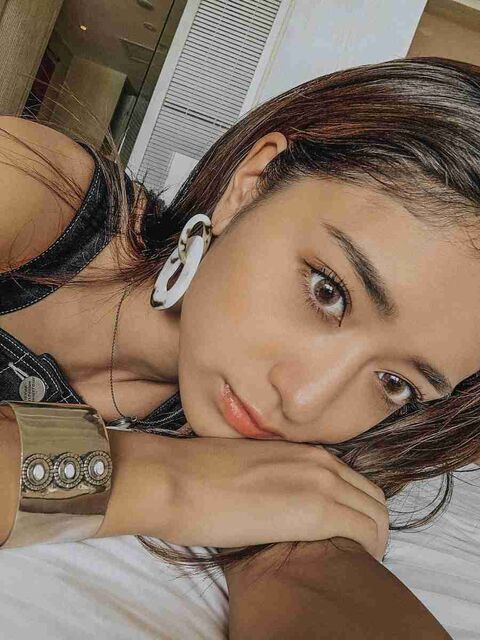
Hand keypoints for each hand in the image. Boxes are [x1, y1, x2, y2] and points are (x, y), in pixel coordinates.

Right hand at [160, 436, 388, 560]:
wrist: (175, 478)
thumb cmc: (196, 476)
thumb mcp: (247, 468)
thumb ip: (276, 478)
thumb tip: (279, 502)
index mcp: (302, 451)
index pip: (354, 481)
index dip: (356, 510)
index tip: (345, 535)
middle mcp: (318, 461)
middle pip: (373, 497)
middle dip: (372, 527)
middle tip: (355, 554)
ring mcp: (319, 482)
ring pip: (377, 514)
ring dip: (373, 540)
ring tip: (353, 564)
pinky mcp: (315, 509)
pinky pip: (366, 532)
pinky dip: (367, 551)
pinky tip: (345, 567)